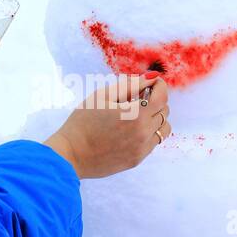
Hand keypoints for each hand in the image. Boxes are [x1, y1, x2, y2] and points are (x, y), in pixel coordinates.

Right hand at [43, 74, 171, 179]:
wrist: (71, 154)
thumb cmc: (82, 122)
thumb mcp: (102, 96)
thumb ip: (129, 85)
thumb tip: (150, 77)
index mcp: (136, 114)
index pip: (162, 96)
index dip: (159, 86)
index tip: (151, 83)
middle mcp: (144, 132)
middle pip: (164, 111)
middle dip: (156, 100)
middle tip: (139, 98)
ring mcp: (142, 148)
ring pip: (163, 129)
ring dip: (156, 118)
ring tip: (138, 116)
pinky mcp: (137, 159)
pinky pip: (153, 142)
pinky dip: (148, 133)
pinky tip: (131, 130)